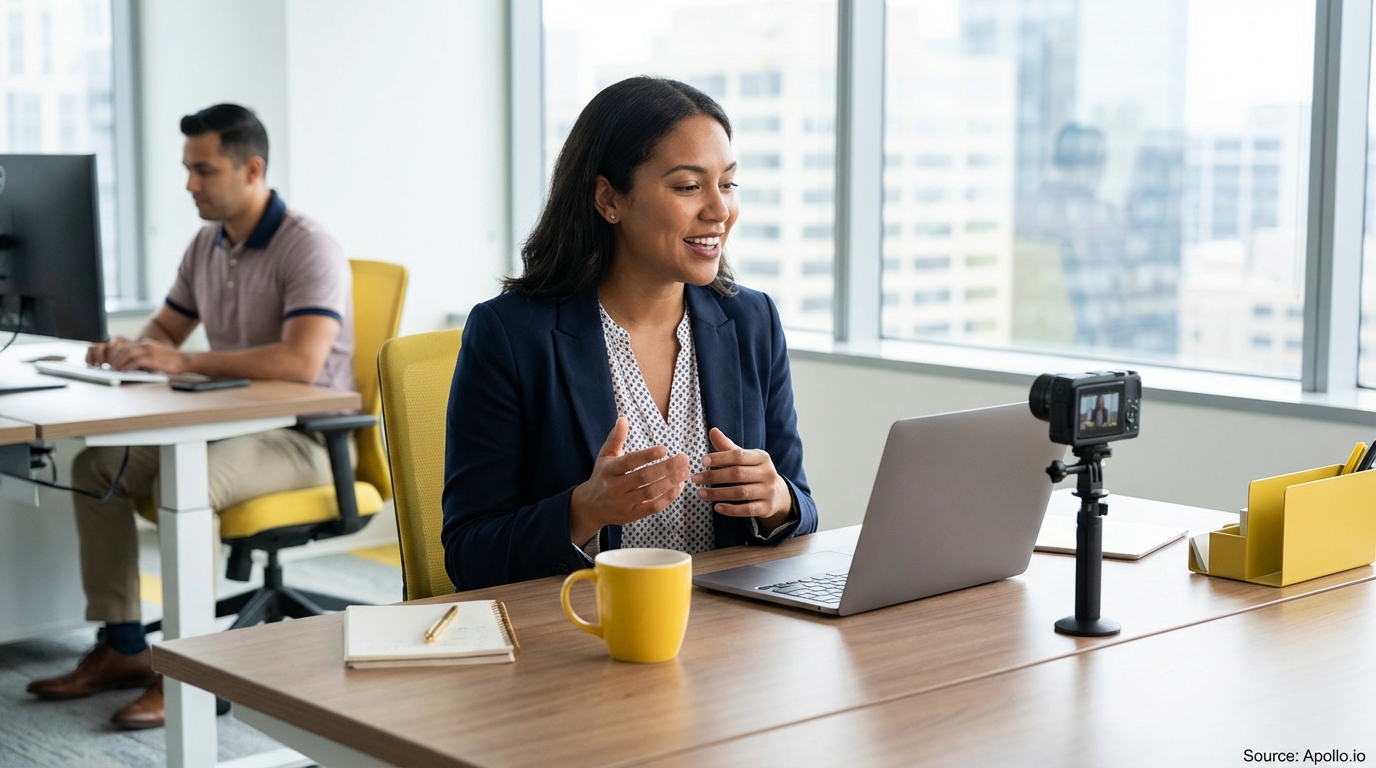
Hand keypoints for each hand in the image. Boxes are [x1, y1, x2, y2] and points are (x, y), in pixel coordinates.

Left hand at [91, 337, 187, 373]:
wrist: (185, 361)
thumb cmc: (170, 362)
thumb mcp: (154, 356)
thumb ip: (142, 357)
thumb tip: (128, 365)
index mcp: (145, 343)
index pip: (125, 344)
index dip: (115, 352)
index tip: (110, 360)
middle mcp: (146, 345)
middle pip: (124, 348)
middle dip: (114, 357)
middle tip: (108, 366)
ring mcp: (150, 351)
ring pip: (127, 353)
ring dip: (119, 361)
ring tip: (114, 369)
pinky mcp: (153, 359)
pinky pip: (136, 361)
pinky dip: (128, 366)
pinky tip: (124, 371)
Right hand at [569, 417, 690, 544]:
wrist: (590, 506)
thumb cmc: (602, 476)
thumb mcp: (605, 456)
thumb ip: (615, 438)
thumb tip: (622, 419)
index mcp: (609, 470)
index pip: (629, 462)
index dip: (647, 456)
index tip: (664, 449)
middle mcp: (615, 487)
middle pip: (643, 477)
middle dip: (666, 468)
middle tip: (684, 459)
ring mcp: (623, 503)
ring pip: (650, 493)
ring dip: (670, 483)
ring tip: (685, 472)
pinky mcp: (632, 515)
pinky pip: (652, 507)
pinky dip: (667, 498)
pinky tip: (678, 487)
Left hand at [692, 428, 792, 527]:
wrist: (777, 494)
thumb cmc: (754, 472)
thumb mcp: (744, 458)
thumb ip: (728, 447)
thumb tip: (713, 431)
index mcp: (762, 457)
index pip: (739, 456)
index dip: (720, 458)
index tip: (702, 461)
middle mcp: (768, 473)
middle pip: (738, 474)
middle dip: (714, 476)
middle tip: (696, 478)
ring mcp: (768, 491)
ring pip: (741, 493)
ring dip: (718, 493)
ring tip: (701, 493)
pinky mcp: (766, 508)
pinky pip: (747, 510)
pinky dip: (731, 510)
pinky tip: (716, 507)